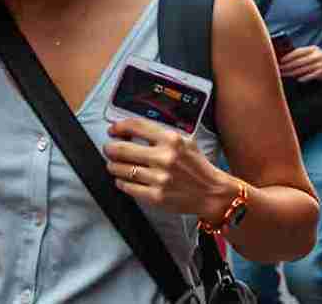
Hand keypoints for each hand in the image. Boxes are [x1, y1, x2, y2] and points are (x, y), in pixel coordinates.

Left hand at [104, 117, 235, 219]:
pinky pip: (126, 186)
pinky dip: (121, 182)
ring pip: (119, 169)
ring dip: (114, 166)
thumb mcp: (186, 142)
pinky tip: (125, 179)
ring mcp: (158, 178)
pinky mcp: (154, 196)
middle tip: (110, 149)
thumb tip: (132, 131)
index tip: (113, 130)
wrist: (212, 192)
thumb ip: (162, 136)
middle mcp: (164, 157)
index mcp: (172, 140)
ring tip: (117, 165)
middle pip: (121, 149)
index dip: (119, 127)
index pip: (136, 126)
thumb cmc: (198, 167)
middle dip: (110, 148)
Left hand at [279, 46, 321, 81]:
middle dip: (288, 66)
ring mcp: (318, 65)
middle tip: (280, 69)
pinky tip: (297, 79)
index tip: (281, 60)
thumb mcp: (313, 50)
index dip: (289, 57)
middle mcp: (315, 56)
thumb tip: (287, 58)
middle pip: (298, 62)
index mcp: (312, 49)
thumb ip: (302, 53)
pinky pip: (310, 76)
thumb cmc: (320, 56)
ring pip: (302, 70)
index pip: (298, 52)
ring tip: (285, 74)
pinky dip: (303, 78)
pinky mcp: (320, 73)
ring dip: (292, 73)